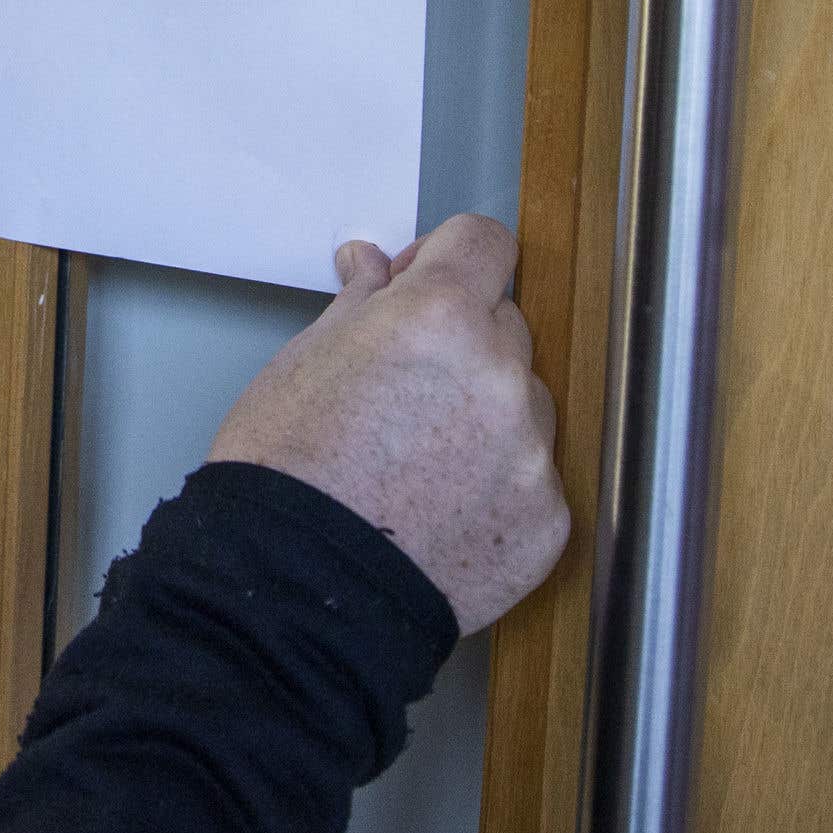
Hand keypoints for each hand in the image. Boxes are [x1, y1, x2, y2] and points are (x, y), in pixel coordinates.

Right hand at [207, 212, 569, 633]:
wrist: (296, 588)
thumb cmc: (285, 471)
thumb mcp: (302, 361)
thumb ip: (360, 306)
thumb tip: (375, 270)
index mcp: (439, 317)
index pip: (484, 243)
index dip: (448, 257)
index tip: (423, 281)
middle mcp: (501, 375)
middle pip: (504, 325)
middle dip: (461, 341)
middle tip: (401, 386)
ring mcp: (532, 452)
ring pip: (522, 403)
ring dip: (484, 414)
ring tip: (416, 459)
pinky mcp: (548, 521)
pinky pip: (532, 478)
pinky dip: (497, 485)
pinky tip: (439, 507)